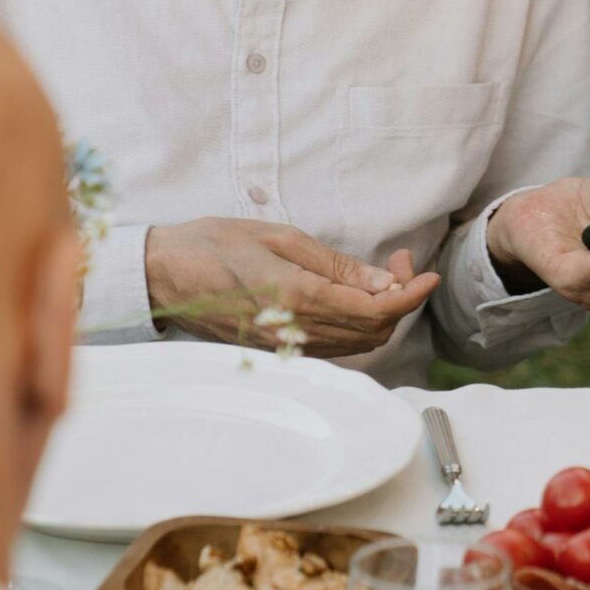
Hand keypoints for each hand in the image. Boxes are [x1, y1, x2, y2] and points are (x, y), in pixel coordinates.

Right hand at [143, 217, 437, 358]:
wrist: (162, 275)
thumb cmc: (215, 245)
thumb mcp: (281, 239)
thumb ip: (336, 266)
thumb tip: (384, 283)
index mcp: (299, 298)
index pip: (377, 310)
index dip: (412, 295)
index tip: (427, 274)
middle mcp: (296, 331)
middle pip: (375, 332)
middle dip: (399, 299)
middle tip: (398, 263)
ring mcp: (286, 346)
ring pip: (358, 344)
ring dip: (380, 313)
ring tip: (378, 275)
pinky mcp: (278, 350)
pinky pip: (333, 346)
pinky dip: (356, 325)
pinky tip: (352, 297)